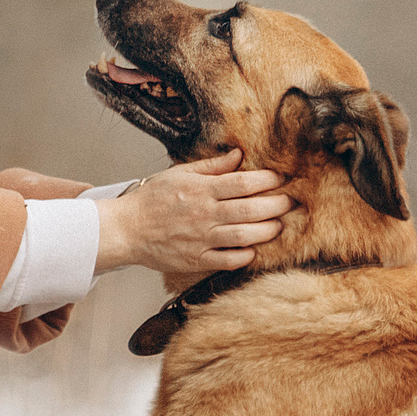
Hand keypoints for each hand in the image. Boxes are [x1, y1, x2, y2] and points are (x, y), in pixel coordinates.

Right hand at [95, 150, 291, 276]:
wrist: (126, 229)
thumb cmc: (152, 199)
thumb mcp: (179, 173)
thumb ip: (212, 166)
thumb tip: (239, 155)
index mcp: (201, 190)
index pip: (244, 183)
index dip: (268, 181)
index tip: (281, 179)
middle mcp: (205, 214)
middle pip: (251, 210)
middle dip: (277, 205)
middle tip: (290, 202)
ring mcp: (202, 239)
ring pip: (245, 236)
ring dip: (268, 230)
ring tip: (279, 225)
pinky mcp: (197, 260)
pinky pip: (229, 260)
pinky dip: (246, 255)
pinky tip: (254, 249)